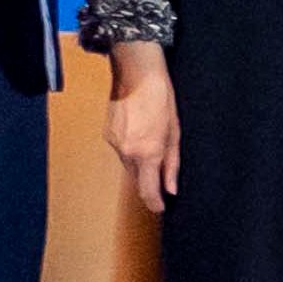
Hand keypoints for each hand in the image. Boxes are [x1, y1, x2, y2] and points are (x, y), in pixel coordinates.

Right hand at [106, 42, 180, 210]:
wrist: (137, 73)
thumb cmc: (162, 98)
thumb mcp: (175, 132)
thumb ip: (172, 164)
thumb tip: (172, 188)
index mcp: (148, 153)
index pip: (148, 191)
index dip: (155, 204)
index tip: (161, 208)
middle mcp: (128, 153)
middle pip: (138, 179)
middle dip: (149, 180)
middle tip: (161, 174)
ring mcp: (115, 144)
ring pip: (128, 164)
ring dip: (140, 161)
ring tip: (150, 140)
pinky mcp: (108, 134)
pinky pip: (121, 150)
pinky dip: (130, 147)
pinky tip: (139, 131)